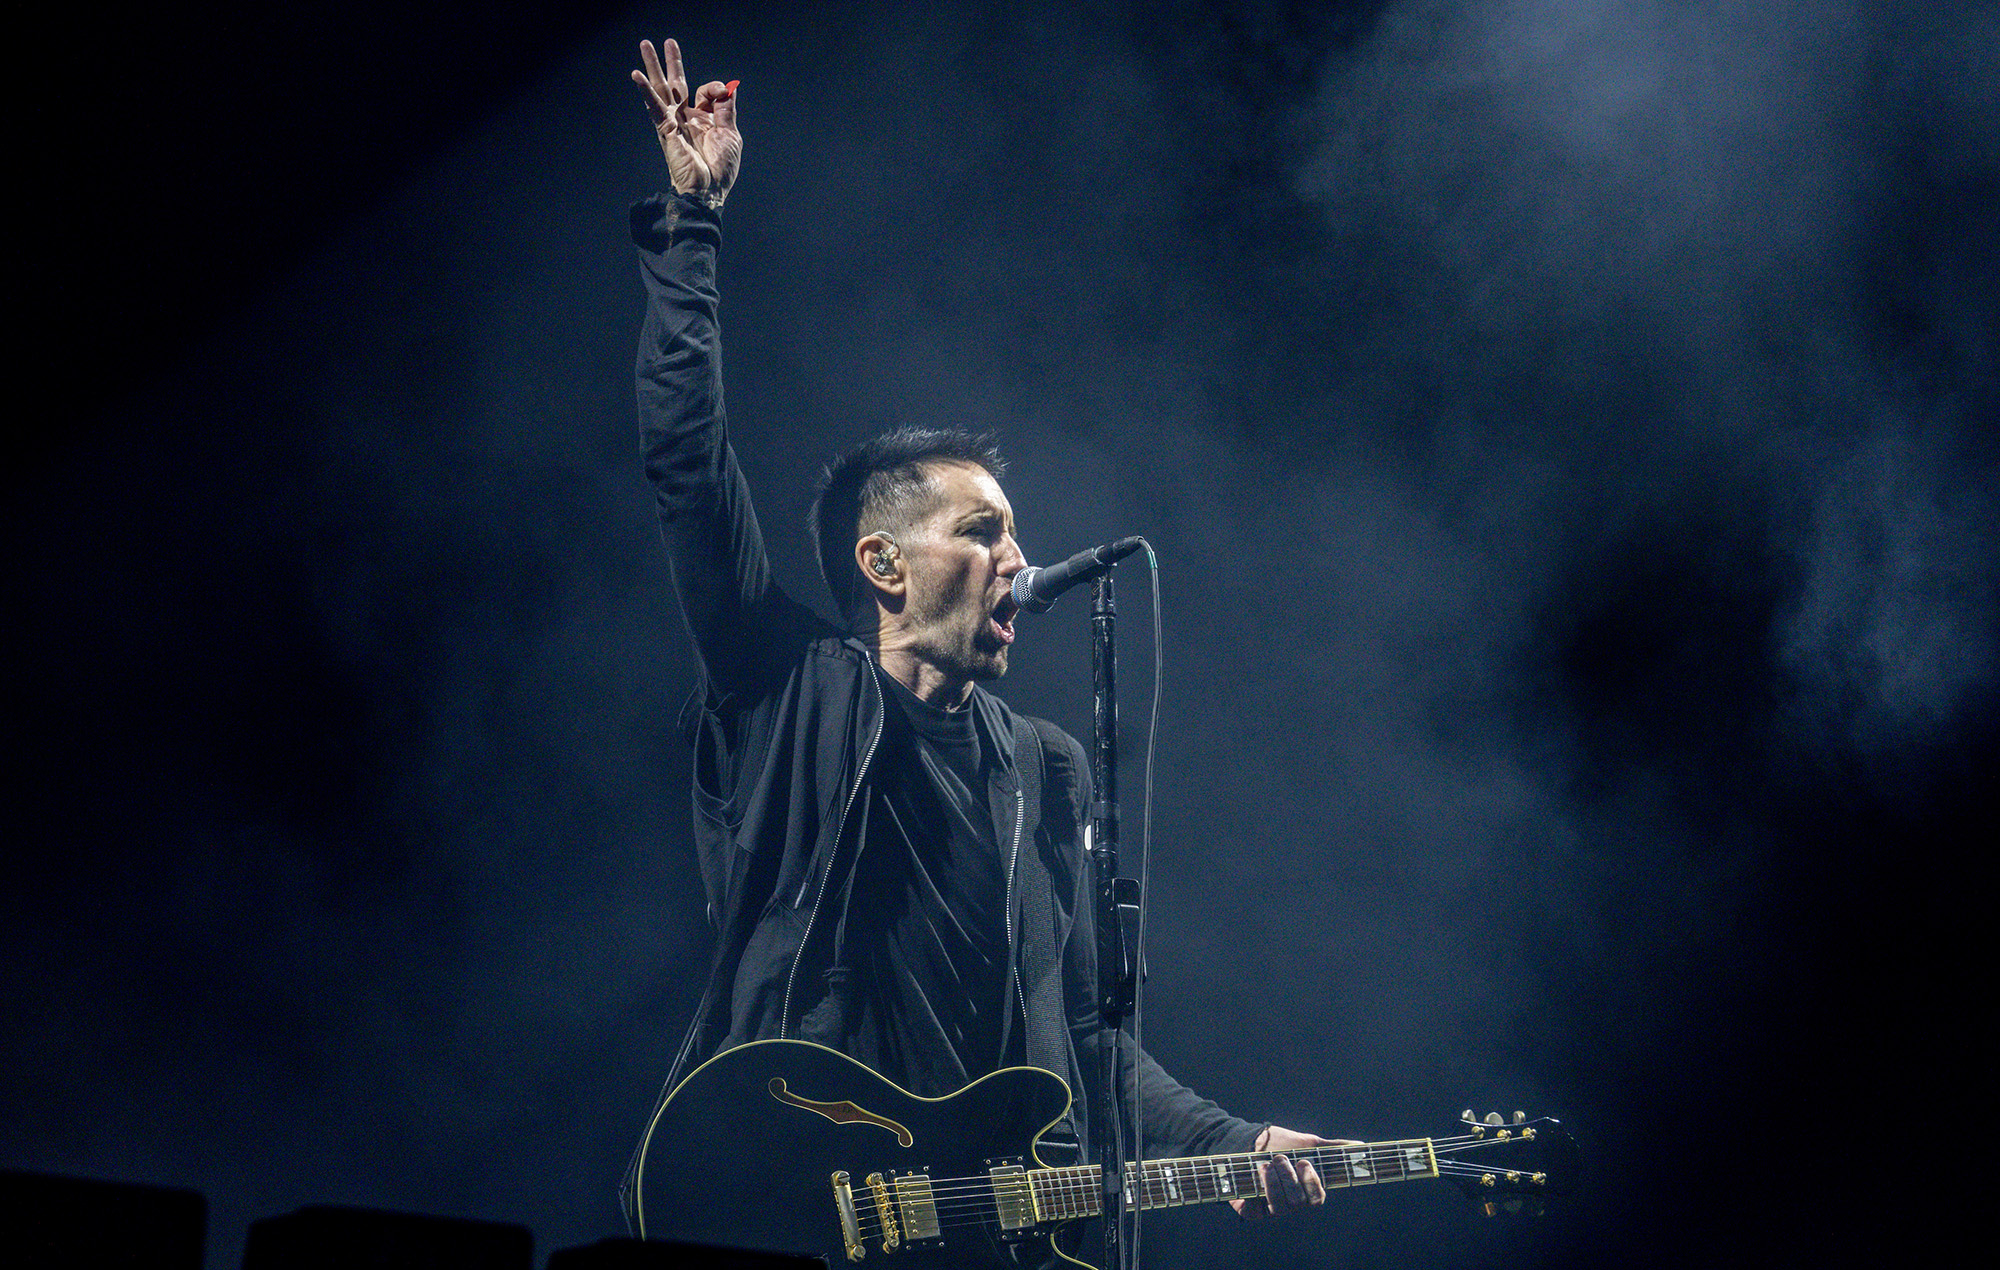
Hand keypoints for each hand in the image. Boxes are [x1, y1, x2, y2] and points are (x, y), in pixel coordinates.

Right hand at [631, 38, 741, 201]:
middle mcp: (686, 118)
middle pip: (675, 84)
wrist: (709, 190)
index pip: (705, 91)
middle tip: (662, 42)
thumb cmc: (720, 169)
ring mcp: (673, 122)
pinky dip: (646, 90)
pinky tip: (636, 75)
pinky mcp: (665, 129)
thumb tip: (727, 88)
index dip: (713, 87)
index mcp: (703, 119)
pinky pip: (654, 106)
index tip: (721, 93)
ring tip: (645, 44)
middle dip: (669, 62)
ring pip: (661, 89)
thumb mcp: (730, 134)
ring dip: (652, 67)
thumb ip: (725, 109)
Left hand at [1231, 1125, 1355, 1220]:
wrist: (1245, 1142)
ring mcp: (1271, 1209)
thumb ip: (1333, 1148)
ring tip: (1264, 1165)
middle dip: (1288, 1179)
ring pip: (1279, 1209)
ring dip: (1272, 1184)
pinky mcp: (1250, 1211)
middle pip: (1298, 1204)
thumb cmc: (1280, 1145)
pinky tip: (1251, 1177)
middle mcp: (1291, 1204)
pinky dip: (1252, 1196)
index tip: (1304, 1162)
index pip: (1317, 1200)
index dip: (1311, 1184)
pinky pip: (1254, 1213)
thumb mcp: (1306, 1143)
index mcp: (1307, 1192)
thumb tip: (1361, 1146)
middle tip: (1279, 1158)